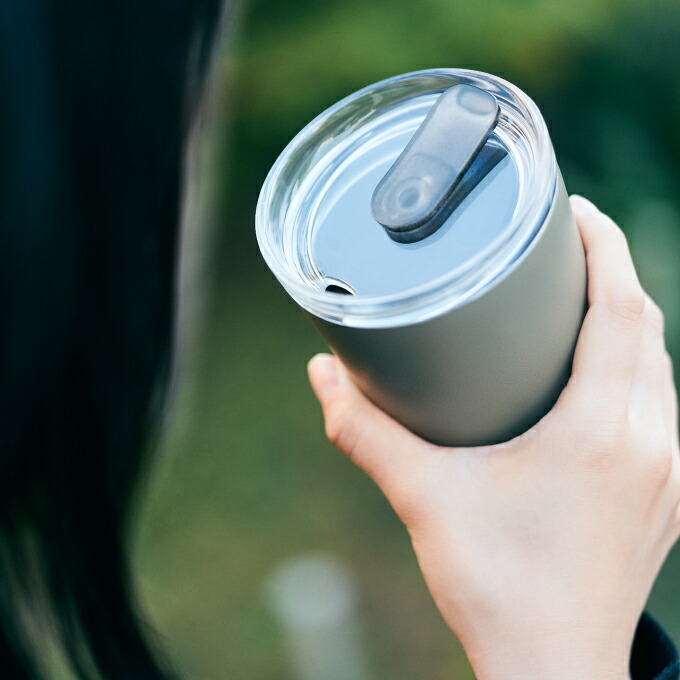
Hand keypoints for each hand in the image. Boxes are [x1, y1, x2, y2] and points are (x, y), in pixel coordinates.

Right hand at [308, 196, 679, 679]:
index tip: (576, 212)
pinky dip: (639, 366)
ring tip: (582, 295)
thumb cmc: (496, 586)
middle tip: (567, 244)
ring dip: (631, 320)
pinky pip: (666, 404)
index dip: (606, 248)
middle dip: (615, 273)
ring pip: (663, 366)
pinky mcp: (667, 496)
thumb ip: (365, 431)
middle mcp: (652, 443)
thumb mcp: (423, 498)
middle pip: (648, 328)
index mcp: (600, 432)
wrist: (551, 668)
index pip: (623, 310)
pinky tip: (603, 369)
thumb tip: (322, 375)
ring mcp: (670, 472)